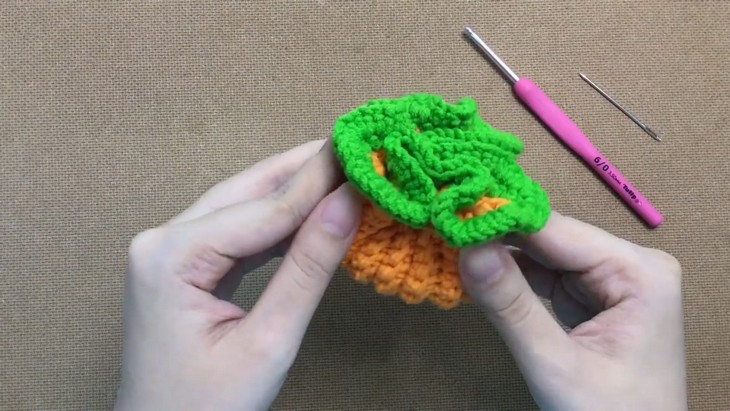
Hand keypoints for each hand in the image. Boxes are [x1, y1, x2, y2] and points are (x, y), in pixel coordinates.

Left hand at [115, 140, 361, 410]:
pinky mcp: (185, 266)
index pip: (262, 208)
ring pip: (244, 206)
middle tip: (359, 147)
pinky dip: (279, 222)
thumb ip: (308, 269)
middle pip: (248, 192)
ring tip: (345, 172)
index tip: (365, 152)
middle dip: (307, 171)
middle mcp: (163, 241)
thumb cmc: (205, 408)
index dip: (320, 181)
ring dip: (296, 192)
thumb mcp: (268, 341)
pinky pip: (239, 232)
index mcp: (171, 256)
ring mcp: (170, 252)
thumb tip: (348, 205)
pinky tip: (312, 212)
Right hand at [459, 212, 685, 410]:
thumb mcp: (556, 364)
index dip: (501, 219)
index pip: (557, 230)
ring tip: (454, 245)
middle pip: (551, 238)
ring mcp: (614, 282)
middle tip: (444, 226)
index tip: (450, 211)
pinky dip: (514, 279)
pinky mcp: (595, 300)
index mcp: (639, 272)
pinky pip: (547, 277)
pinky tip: (481, 274)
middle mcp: (631, 266)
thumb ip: (512, 306)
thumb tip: (469, 248)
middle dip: (498, 236)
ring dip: (501, 256)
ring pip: (544, 256)